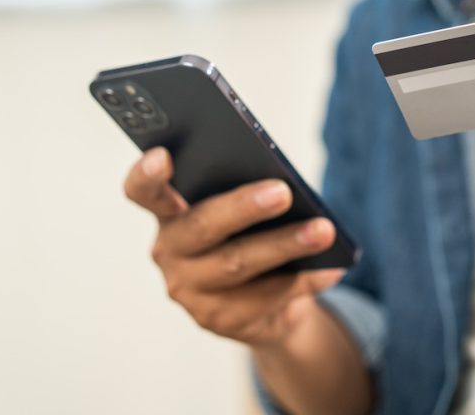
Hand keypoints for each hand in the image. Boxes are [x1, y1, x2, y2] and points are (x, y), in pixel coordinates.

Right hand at [123, 147, 344, 346]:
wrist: (261, 302)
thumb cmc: (248, 234)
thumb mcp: (241, 208)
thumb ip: (245, 189)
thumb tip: (285, 184)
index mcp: (167, 211)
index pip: (143, 192)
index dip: (147, 175)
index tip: (163, 155)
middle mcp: (169, 251)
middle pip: (202, 226)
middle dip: (244, 208)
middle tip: (283, 192)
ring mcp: (190, 291)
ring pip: (238, 264)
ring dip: (285, 245)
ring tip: (323, 230)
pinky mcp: (219, 320)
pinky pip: (265, 297)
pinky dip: (303, 279)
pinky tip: (331, 267)